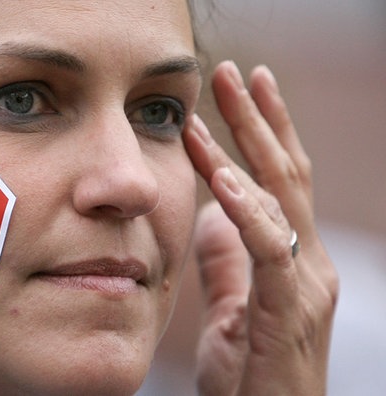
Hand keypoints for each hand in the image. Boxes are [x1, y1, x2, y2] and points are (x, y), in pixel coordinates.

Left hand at [183, 61, 338, 394]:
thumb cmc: (249, 379)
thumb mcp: (229, 310)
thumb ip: (227, 263)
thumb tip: (213, 217)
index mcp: (292, 261)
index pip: (281, 185)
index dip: (265, 135)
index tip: (242, 92)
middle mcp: (308, 264)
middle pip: (287, 177)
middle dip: (259, 120)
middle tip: (232, 72)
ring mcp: (305, 286)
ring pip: (280, 201)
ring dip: (247, 148)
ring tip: (220, 103)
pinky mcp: (289, 312)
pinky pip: (268, 251)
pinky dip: (247, 211)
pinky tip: (222, 180)